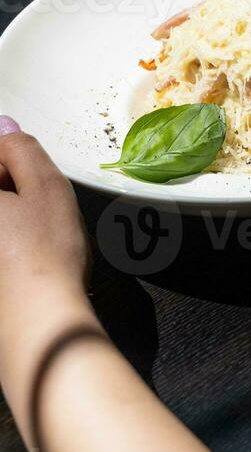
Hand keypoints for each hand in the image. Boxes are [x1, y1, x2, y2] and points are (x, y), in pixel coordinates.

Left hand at [0, 118, 89, 303]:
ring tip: (36, 236)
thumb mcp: (46, 185)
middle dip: (9, 188)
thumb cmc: (45, 254)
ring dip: (11, 217)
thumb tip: (4, 130)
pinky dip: (9, 243)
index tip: (28, 173)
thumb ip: (21, 149)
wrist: (39, 321)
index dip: (10, 161)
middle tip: (36, 208)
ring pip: (1, 219)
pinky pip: (2, 243)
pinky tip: (26, 257)